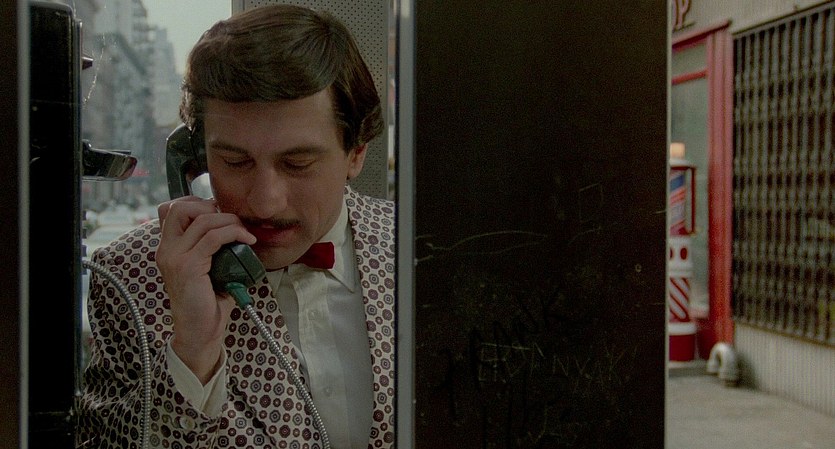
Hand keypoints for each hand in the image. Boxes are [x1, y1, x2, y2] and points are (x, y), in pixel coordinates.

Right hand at [156, 196, 255, 382]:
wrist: (200, 332)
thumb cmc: (208, 302)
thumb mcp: (207, 267)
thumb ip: (211, 246)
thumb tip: (234, 226)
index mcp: (168, 248)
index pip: (171, 209)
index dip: (197, 204)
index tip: (220, 214)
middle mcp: (166, 250)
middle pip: (180, 206)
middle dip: (210, 207)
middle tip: (230, 222)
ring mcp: (174, 257)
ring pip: (203, 219)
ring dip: (230, 221)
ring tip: (244, 233)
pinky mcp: (189, 266)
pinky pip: (214, 237)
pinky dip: (234, 233)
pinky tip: (247, 241)